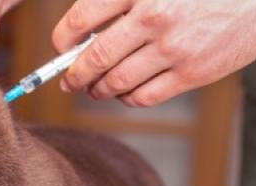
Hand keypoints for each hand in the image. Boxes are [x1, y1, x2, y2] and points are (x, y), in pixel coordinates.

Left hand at [52, 0, 255, 106]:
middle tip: (68, 81)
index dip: (62, 39)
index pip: (80, 18)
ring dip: (98, 90)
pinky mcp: (194, 72)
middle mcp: (152, 16)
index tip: (61, 47)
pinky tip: (126, 93)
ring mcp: (173, 48)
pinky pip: (144, 97)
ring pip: (115, 82)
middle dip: (74, 75)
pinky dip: (127, 98)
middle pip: (93, 58)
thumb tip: (86, 27)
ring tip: (94, 89)